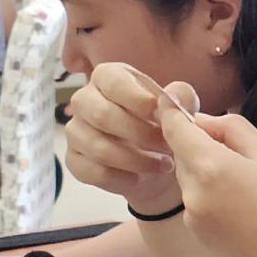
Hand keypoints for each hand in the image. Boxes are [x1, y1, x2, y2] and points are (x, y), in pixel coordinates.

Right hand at [63, 63, 190, 212]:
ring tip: (163, 165)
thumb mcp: (180, 109)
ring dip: (136, 160)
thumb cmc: (165, 128)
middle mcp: (85, 100)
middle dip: (141, 134)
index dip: (137, 98)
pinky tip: (140, 178)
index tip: (161, 115)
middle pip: (102, 114)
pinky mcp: (75, 160)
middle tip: (168, 145)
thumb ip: (182, 97)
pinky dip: (122, 179)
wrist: (158, 164)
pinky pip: (93, 171)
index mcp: (108, 77)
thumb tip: (170, 96)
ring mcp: (76, 131)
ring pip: (98, 147)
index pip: (112, 80)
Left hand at [155, 104, 256, 256]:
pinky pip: (197, 201)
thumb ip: (232, 129)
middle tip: (241, 150)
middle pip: (183, 154)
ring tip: (248, 182)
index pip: (173, 129)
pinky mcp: (199, 234)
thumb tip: (204, 121)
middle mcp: (192, 192)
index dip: (170, 110)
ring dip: (206, 170)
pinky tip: (243, 203)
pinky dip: (210, 193)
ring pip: (190, 178)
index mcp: (210, 167)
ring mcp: (192, 217)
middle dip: (201, 144)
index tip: (173, 96)